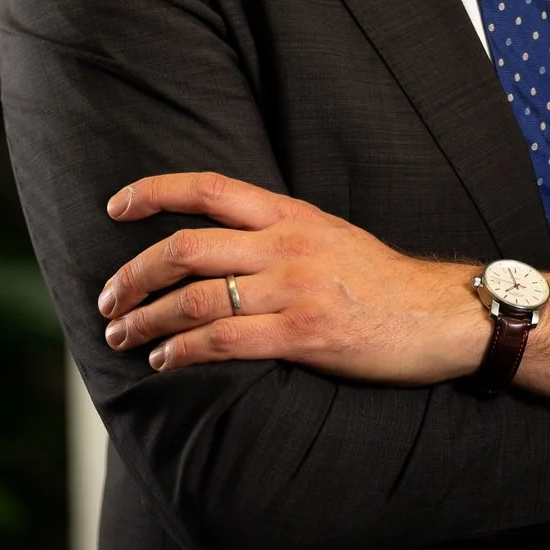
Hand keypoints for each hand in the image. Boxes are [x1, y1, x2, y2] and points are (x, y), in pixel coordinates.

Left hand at [95, 172, 549, 407]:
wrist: (442, 313)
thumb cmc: (384, 282)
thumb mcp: (330, 236)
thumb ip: (280, 235)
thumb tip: (224, 246)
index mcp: (291, 213)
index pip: (207, 188)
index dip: (153, 193)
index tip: (115, 207)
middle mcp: (286, 244)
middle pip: (186, 247)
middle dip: (133, 274)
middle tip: (107, 298)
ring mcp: (294, 288)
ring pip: (196, 298)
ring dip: (147, 319)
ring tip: (123, 336)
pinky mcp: (304, 333)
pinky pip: (226, 341)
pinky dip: (184, 352)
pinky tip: (166, 362)